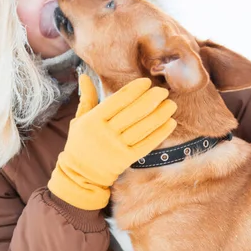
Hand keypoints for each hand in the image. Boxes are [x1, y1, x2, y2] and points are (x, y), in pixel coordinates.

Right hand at [48, 75, 176, 209]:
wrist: (81, 175)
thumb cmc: (80, 144)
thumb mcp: (79, 119)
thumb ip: (86, 97)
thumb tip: (84, 75)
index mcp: (94, 120)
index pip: (118, 100)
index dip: (134, 90)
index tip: (147, 82)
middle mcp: (106, 133)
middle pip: (133, 113)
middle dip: (151, 100)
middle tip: (163, 91)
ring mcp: (117, 147)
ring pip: (142, 128)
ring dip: (160, 115)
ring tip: (171, 104)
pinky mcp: (126, 159)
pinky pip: (147, 144)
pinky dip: (160, 133)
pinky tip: (170, 123)